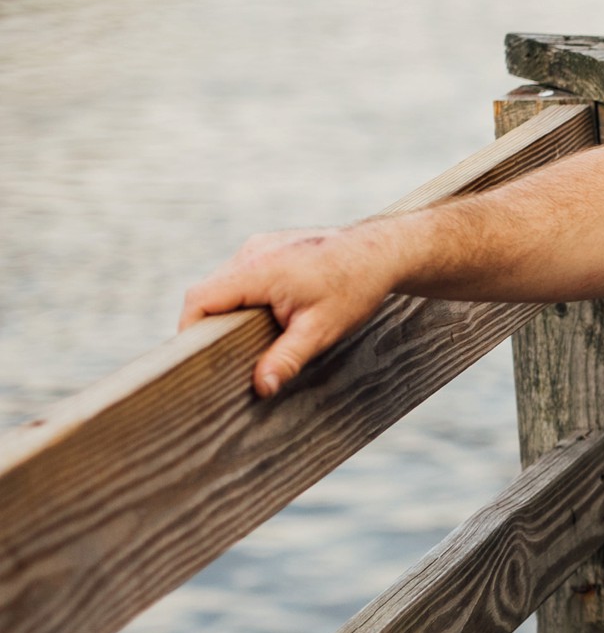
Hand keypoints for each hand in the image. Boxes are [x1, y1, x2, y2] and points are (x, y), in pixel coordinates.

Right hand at [180, 223, 401, 397]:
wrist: (383, 251)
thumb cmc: (356, 288)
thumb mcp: (322, 330)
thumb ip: (287, 358)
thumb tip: (261, 387)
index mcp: (258, 269)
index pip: (200, 299)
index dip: (190, 331)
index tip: (199, 358)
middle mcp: (252, 251)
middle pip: (208, 292)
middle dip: (212, 326)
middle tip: (225, 357)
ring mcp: (259, 245)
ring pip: (224, 283)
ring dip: (229, 310)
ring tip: (250, 339)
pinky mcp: (268, 246)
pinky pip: (241, 274)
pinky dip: (244, 296)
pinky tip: (267, 316)